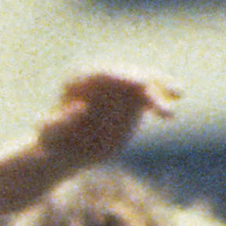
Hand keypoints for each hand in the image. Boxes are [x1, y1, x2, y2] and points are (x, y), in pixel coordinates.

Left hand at [35, 69, 177, 168]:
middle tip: (157, 89)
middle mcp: (104, 81)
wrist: (66, 152)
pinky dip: (161, 103)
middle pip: (128, 74)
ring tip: (176, 98)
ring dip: (160, 90)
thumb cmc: (52, 142)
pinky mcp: (132, 105)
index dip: (123, 75)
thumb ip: (59, 122)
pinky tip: (170, 112)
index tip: (139, 82)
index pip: (105, 72)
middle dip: (144, 80)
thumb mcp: (49, 134)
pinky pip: (150, 99)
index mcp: (81, 79)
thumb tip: (80, 109)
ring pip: (144, 85)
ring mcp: (119, 91)